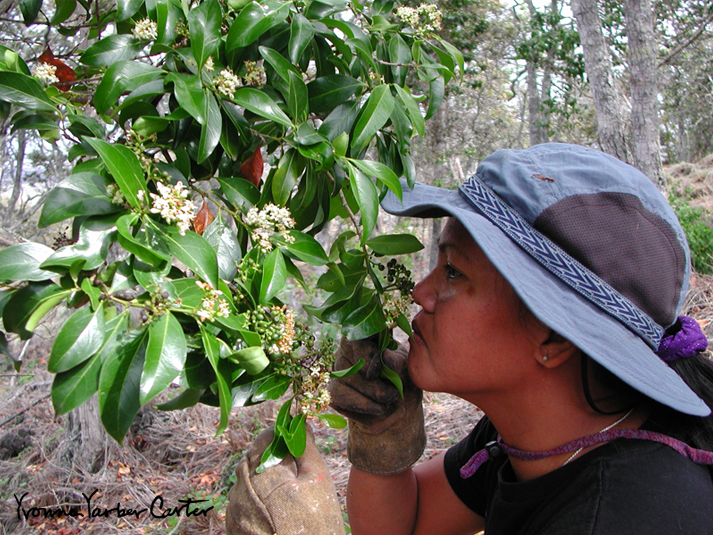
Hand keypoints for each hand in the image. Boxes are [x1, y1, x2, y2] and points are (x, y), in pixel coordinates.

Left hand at [226, 425, 344, 534]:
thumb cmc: (315, 525)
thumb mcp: (318, 481)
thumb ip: (305, 446)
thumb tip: (300, 421)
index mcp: (262, 469)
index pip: (266, 437)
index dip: (284, 439)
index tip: (297, 449)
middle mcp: (241, 485)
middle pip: (256, 458)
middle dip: (275, 462)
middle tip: (297, 481)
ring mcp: (234, 507)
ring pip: (249, 479)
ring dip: (265, 482)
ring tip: (288, 503)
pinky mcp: (232, 524)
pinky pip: (244, 500)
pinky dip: (258, 502)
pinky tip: (276, 516)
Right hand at [329, 337, 425, 474]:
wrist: (399, 410)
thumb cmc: (405, 382)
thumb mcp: (408, 369)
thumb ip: (396, 361)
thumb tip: (385, 356)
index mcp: (371, 335)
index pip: (362, 328)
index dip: (367, 345)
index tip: (379, 363)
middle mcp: (350, 347)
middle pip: (351, 350)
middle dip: (373, 374)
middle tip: (393, 392)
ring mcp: (339, 367)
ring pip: (347, 374)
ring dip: (372, 392)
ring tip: (390, 401)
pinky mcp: (334, 388)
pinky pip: (340, 394)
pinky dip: (362, 404)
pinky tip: (378, 409)